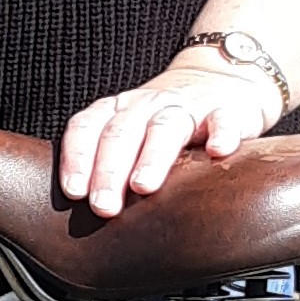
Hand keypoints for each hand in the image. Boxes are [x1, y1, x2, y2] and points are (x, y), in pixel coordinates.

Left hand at [57, 46, 279, 213]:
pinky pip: (223, 119)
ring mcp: (187, 106)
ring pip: (166, 127)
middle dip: (109, 171)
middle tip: (104, 206)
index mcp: (117, 111)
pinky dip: (222, 133)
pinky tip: (218, 151)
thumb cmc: (163, 123)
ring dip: (152, 156)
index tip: (74, 192)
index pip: (87, 127)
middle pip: (122, 133)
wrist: (218, 80)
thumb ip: (106, 167)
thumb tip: (78, 220)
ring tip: (144, 186)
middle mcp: (146, 105)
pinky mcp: (226, 110)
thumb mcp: (130, 135)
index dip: (77, 157)